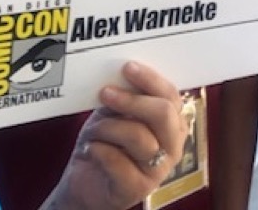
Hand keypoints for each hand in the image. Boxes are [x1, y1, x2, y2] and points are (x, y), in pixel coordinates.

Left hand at [43, 61, 187, 209]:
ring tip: (93, 130)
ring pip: (140, 137)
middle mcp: (173, 146)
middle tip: (107, 93)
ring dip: (108, 128)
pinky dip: (99, 150)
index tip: (128, 67)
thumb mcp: (115, 115)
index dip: (150, 80)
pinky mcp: (138, 189)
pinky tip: (91, 149)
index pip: (171, 96)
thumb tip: (123, 74)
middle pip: (163, 114)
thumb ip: (126, 98)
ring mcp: (159, 170)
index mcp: (173, 124)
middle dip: (132, 100)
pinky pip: (118, 162)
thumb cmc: (104, 145)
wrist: (85, 184)